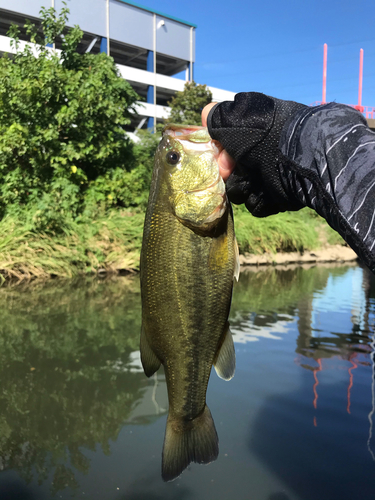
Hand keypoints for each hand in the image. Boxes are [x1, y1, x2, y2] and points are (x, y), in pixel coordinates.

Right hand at [203, 92, 306, 216]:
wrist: (298, 160)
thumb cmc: (264, 135)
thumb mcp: (234, 118)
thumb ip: (217, 118)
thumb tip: (206, 114)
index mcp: (252, 135)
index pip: (224, 148)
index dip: (217, 152)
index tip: (219, 153)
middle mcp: (259, 155)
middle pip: (229, 172)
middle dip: (228, 173)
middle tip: (230, 170)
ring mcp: (268, 177)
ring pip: (239, 191)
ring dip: (241, 188)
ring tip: (251, 183)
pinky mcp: (276, 197)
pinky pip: (255, 205)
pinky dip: (257, 201)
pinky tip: (264, 193)